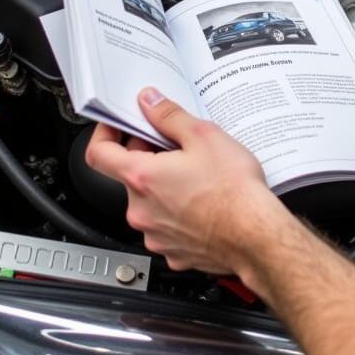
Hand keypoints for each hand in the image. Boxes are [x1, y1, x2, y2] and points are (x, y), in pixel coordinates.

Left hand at [85, 88, 286, 276]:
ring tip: (198, 175)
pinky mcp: (173, 251)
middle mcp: (141, 210)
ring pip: (150, 202)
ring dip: (165, 186)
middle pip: (130, 176)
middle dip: (149, 157)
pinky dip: (178, 212)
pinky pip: (167, 226)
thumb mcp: (204, 136)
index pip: (99, 154)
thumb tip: (150, 102)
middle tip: (178, 146)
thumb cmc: (233, 191)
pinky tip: (204, 202)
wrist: (256, 236)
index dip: (105, 134)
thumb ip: (169, 116)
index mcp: (142, 178)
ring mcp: (155, 234)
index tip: (117, 126)